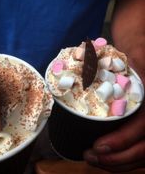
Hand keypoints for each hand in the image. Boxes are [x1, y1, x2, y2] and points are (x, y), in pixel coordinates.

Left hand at [84, 56, 144, 171]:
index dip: (123, 140)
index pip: (143, 125)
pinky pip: (142, 154)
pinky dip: (124, 161)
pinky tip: (106, 160)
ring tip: (93, 160)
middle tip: (90, 156)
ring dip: (118, 163)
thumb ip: (110, 63)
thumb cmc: (136, 59)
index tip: (98, 146)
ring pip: (144, 156)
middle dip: (117, 158)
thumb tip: (83, 61)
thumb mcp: (128, 57)